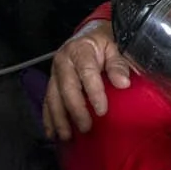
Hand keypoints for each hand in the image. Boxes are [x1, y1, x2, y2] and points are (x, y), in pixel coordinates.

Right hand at [42, 21, 133, 141]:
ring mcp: (55, 72)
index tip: (102, 110)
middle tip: (86, 127)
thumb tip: (123, 83)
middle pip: (66, 87)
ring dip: (58, 118)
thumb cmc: (104, 43)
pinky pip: (47, 101)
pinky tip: (51, 133)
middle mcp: (63, 60)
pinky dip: (48, 118)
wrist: (89, 34)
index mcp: (80, 49)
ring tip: (66, 136)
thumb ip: (118, 64)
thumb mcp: (115, 47)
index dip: (93, 92)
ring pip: (53, 97)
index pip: (86, 71)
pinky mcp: (52, 83)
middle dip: (75, 110)